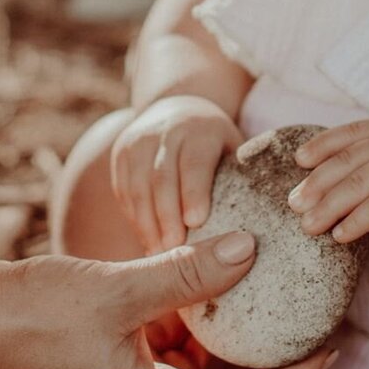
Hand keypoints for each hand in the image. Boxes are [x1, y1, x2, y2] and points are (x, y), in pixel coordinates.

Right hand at [0, 229, 331, 368]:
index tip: (331, 349)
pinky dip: (204, 347)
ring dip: (240, 365)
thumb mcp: (119, 287)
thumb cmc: (35, 310)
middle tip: (316, 342)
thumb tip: (253, 248)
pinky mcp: (111, 367)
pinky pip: (175, 368)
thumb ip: (187, 272)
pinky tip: (216, 306)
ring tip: (277, 323)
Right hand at [110, 95, 241, 251]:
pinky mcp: (120, 154)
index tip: (196, 223)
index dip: (194, 192)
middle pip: (162, 178)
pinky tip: (146, 243)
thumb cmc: (218, 145)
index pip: (195, 162)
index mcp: (200, 129)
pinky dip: (134, 219)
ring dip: (146, 224)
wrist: (180, 111)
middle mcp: (165, 130)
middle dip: (166, 218)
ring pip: (137, 187)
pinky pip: (123, 191)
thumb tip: (248, 235)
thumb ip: (240, 181)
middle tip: (174, 253)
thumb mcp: (233, 151)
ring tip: (158, 256)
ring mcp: (138, 140)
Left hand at [288, 121, 368, 251]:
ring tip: (307, 226)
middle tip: (293, 204)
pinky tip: (340, 236)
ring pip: (356, 186)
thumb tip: (345, 184)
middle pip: (346, 163)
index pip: (351, 134)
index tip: (299, 161)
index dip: (322, 145)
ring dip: (327, 207)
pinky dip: (355, 222)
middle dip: (316, 184)